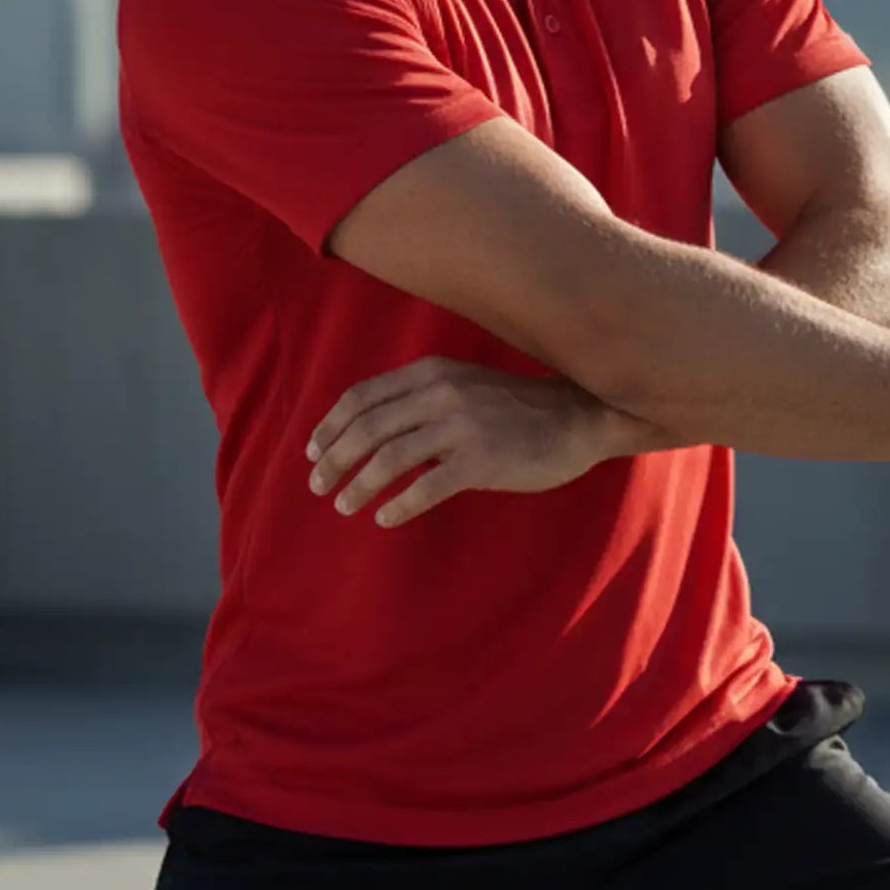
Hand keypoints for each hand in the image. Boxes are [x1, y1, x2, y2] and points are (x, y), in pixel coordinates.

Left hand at [304, 356, 616, 528]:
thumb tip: (370, 434)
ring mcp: (461, 426)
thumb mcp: (461, 385)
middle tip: (318, 486)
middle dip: (334, 461)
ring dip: (357, 486)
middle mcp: (439, 393)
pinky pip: (426, 488)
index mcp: (429, 372)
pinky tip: (384, 517)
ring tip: (344, 505)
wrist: (575, 417)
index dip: (329, 427)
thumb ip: (418, 400)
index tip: (313, 452)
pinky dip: (398, 505)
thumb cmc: (514, 408)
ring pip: (388, 459)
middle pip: (366, 429)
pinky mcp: (481, 460)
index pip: (361, 397)